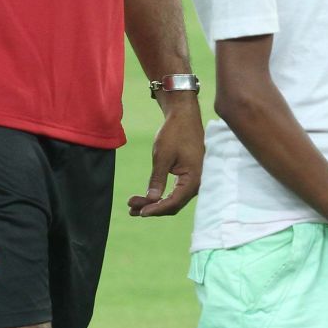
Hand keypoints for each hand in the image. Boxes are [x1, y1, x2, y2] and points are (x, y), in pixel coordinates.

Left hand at [127, 98, 202, 215]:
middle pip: (173, 204)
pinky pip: (175, 191)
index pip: (174, 202)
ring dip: (154, 203)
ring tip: (133, 205)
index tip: (139, 212)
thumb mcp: (162, 156)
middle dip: (152, 207)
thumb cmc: (175, 133)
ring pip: (174, 199)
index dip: (155, 210)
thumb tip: (151, 200)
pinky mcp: (189, 176)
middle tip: (130, 208)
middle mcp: (197, 182)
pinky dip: (160, 194)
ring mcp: (194, 180)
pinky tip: (146, 198)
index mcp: (194, 179)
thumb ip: (157, 179)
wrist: (184, 115)